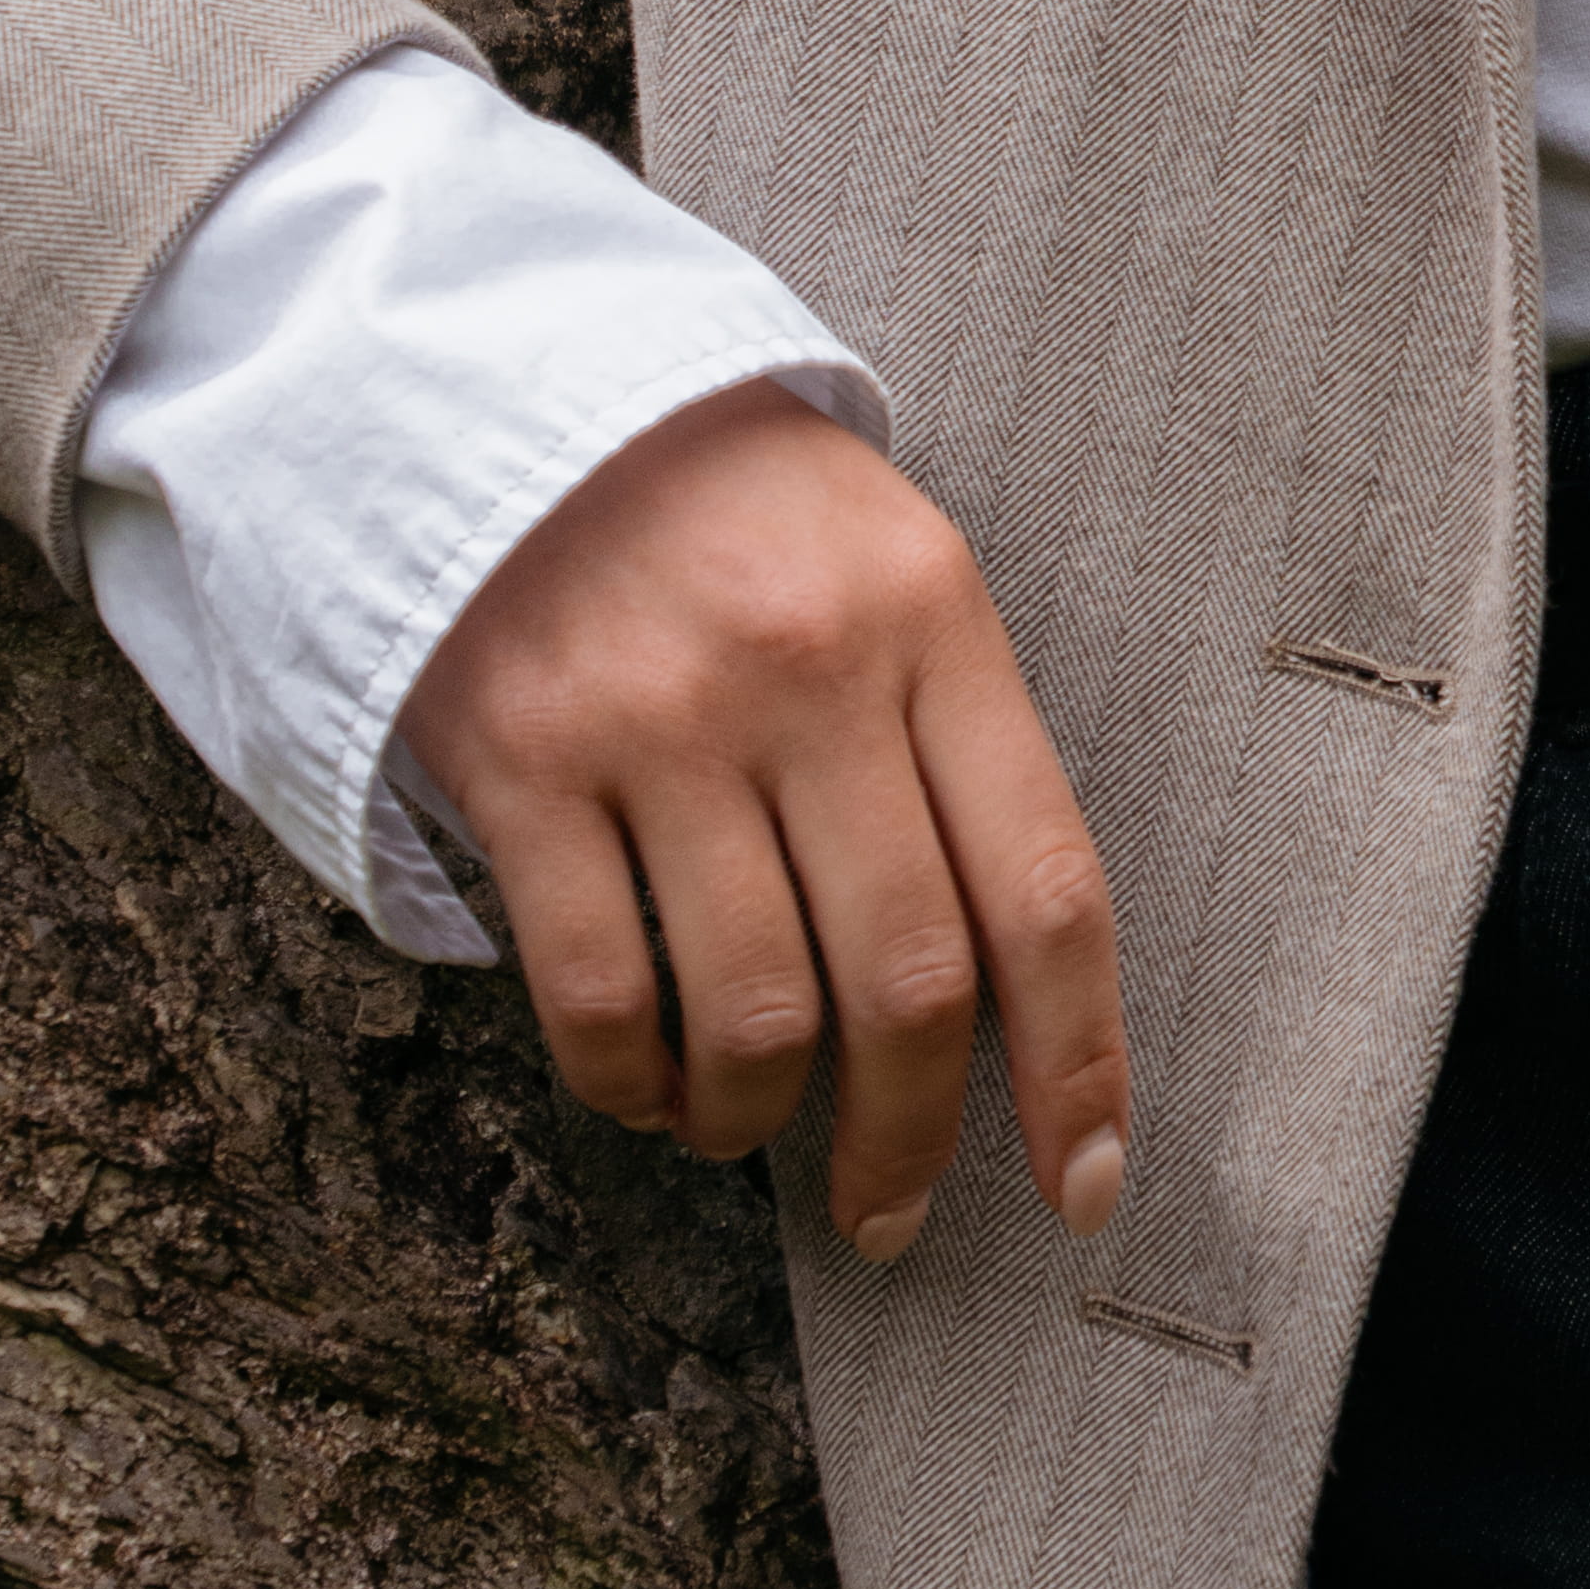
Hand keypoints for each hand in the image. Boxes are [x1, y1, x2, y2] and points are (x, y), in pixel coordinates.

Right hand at [401, 383, 1128, 1272]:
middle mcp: (812, 673)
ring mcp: (660, 719)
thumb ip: (954, 746)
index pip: (1047, 890)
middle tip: (889, 1208)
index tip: (1084, 1186)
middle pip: (908, 981)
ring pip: (756, 1012)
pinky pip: (599, 993)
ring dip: (761, 1121)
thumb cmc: (730, 506)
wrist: (506, 380)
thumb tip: (1013, 994)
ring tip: (750, 1130)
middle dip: (911, 1138)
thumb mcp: (890, 567)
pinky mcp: (521, 761)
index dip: (1080, 1066)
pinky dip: (632, 1086)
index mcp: (936, 620)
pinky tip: (649, 1088)